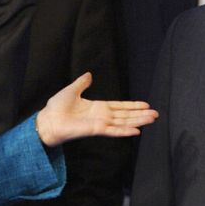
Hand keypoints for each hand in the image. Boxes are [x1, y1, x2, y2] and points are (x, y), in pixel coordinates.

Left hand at [36, 72, 157, 146]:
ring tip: (152, 119)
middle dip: (140, 114)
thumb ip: (82, 83)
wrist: (48, 120)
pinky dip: (125, 131)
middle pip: (126, 115)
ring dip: (138, 121)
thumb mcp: (72, 90)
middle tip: (156, 114)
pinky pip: (113, 130)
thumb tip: (89, 74)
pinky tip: (136, 131)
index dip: (133, 106)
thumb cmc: (56, 107)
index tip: (145, 105)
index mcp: (98, 107)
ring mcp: (100, 124)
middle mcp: (102, 116)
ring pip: (123, 122)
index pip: (120, 106)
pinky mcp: (95, 130)